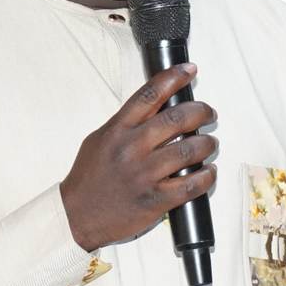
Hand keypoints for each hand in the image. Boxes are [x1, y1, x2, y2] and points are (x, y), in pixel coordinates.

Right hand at [59, 64, 217, 250]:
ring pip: (190, 150)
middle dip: (201, 111)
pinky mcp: (155, 200)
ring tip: (209, 143)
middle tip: (208, 113)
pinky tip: (208, 171)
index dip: (173, 77)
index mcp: (118, 130)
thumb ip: (126, 123)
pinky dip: (207, 175)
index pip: (150, 95)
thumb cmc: (89, 178)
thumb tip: (156, 108)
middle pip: (178, 118)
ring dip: (207, 143)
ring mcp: (144, 175)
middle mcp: (132, 149)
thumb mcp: (100, 140)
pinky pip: (192, 184)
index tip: (189, 70)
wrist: (76, 215)